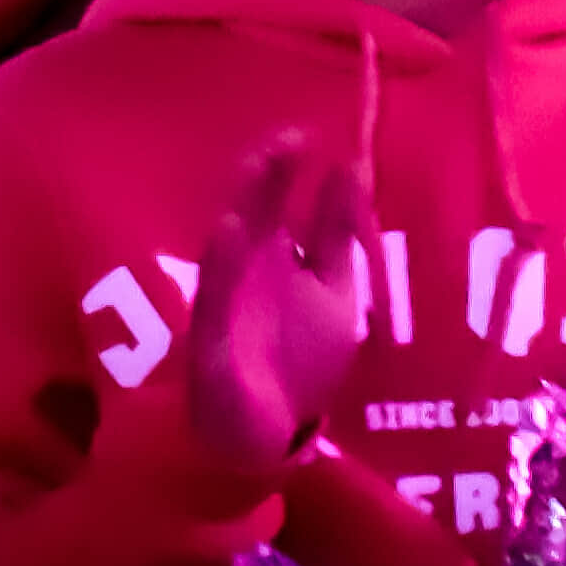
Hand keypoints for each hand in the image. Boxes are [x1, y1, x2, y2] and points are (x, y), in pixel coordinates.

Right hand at [182, 134, 370, 477]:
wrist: (270, 433)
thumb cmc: (298, 357)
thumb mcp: (334, 292)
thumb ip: (338, 235)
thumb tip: (354, 166)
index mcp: (274, 255)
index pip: (279, 202)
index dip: (289, 170)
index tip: (307, 132)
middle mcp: (245, 270)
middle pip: (254, 213)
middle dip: (267, 176)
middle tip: (287, 138)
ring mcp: (226, 301)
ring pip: (231, 245)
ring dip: (243, 207)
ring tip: (259, 167)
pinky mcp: (211, 339)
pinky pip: (212, 298)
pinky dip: (220, 264)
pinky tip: (227, 230)